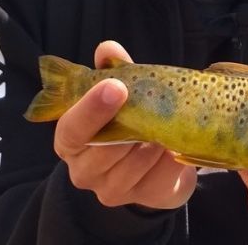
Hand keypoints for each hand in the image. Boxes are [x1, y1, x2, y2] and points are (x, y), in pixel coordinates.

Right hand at [53, 40, 197, 208]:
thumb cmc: (131, 123)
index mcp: (71, 140)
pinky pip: (160, 177)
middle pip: (102, 150)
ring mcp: (111, 189)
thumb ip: (114, 72)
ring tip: (165, 126)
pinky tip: (176, 146)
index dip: (91, 108)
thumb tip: (107, 49)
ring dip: (153, 142)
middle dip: (130, 125)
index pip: (71, 128)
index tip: (116, 86)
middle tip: (152, 106)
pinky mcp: (142, 198)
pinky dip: (171, 159)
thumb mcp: (122, 96)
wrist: (157, 165)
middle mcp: (84, 170)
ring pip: (134, 164)